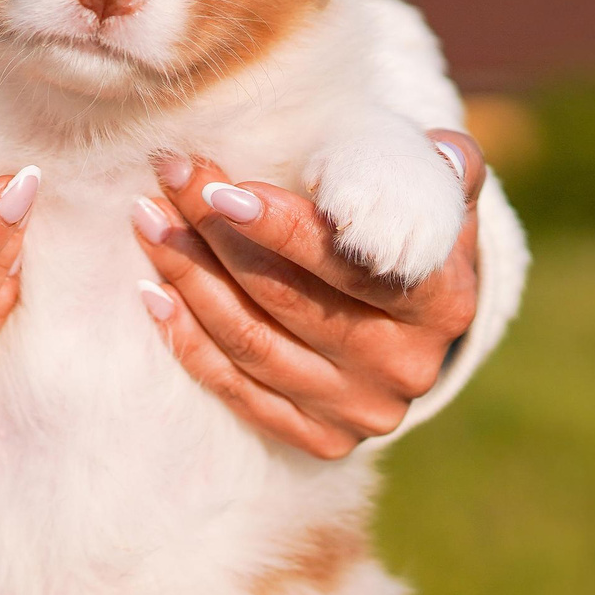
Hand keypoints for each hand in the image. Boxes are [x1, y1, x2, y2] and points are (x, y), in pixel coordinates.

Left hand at [130, 135, 483, 458]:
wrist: (407, 307)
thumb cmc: (410, 223)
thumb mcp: (438, 188)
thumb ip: (440, 164)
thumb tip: (442, 154)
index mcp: (444, 302)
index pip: (354, 267)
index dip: (284, 230)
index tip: (221, 189)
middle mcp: (407, 367)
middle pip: (289, 301)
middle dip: (217, 235)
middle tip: (169, 179)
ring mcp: (363, 412)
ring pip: (254, 345)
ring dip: (190, 278)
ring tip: (150, 220)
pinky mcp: (321, 440)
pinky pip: (239, 391)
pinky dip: (189, 341)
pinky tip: (155, 291)